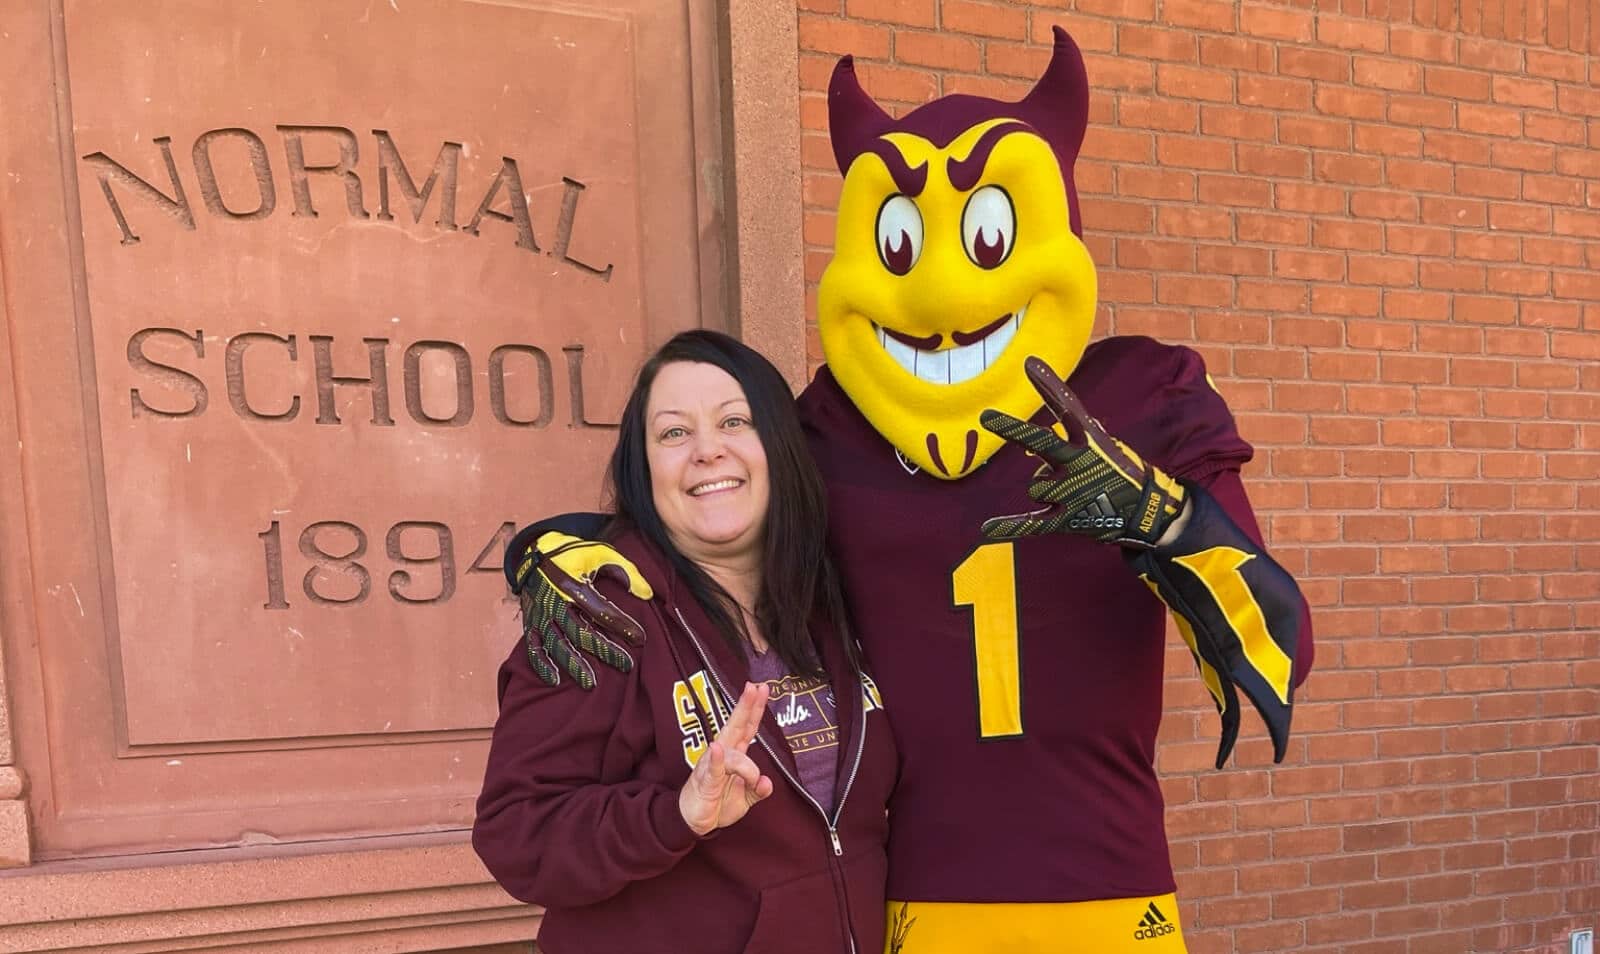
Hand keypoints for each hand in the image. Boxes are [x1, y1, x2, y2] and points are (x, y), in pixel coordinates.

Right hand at [507, 530, 653, 689]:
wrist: (535, 548)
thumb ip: (626, 572)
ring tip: (590, 683)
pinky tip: (555, 680)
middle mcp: (556, 602)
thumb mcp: (601, 553)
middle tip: (626, 666)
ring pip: (557, 644)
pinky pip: (533, 646)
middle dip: (605, 651)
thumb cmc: (574, 553)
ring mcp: (541, 614)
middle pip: (582, 632)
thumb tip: (647, 594)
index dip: (622, 626)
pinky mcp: (531, 621)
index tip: (640, 639)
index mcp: (575, 586)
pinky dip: (542, 664)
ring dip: (573, 664)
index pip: (602, 610)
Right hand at [679, 682, 774, 835]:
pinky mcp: (703, 780)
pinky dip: (716, 759)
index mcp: (734, 755)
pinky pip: (712, 767)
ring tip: (753, 780)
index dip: (755, 709)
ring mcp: (711, 765)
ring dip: (746, 765)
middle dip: (745, 707)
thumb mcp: (745, 799)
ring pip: (731, 753)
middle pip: (735, 726)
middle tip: (754, 688)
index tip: (762, 688)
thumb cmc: (717, 803)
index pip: (747, 727)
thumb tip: (767, 782)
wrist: (693, 821)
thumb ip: (759, 790)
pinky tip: (717, 749)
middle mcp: (723, 754)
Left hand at [980, 357, 1186, 548]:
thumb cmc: (1116, 470)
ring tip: (1068, 493)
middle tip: (986, 416)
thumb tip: (1059, 411)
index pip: (1067, 407)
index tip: (1030, 364)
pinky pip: (1031, 524)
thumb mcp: (1101, 443)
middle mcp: (1079, 463)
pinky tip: (986, 529)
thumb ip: (1074, 427)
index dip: (1050, 386)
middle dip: (1013, 430)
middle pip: (1041, 443)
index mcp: (1090, 440)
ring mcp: (1072, 492)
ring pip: (1035, 486)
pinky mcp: (1067, 519)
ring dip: (1044, 490)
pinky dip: (1009, 528)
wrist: (1144, 511)